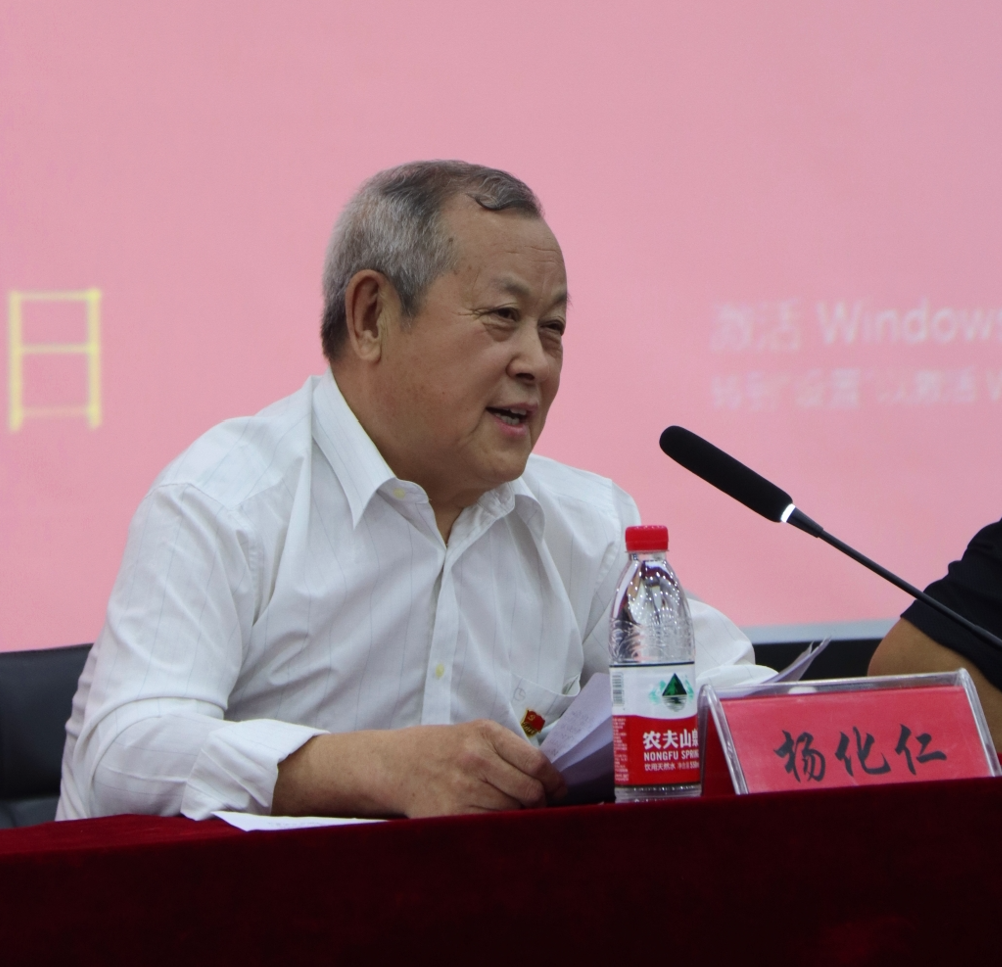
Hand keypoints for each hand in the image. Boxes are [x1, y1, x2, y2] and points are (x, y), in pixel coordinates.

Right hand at [272, 719, 565, 818]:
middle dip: (539, 803)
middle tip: (537, 805)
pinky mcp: (451, 813)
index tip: (558, 790)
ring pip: (512, 812)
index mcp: (485, 734)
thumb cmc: (439, 748)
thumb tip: (547, 777)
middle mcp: (476, 759)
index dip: (554, 782)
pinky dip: (498, 827)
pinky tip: (493, 821)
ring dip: (518, 816)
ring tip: (511, 811)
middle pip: (530, 792)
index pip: (537, 764)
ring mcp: (463, 788)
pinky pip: (490, 826)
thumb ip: (508, 749)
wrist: (394, 765)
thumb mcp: (474, 733)